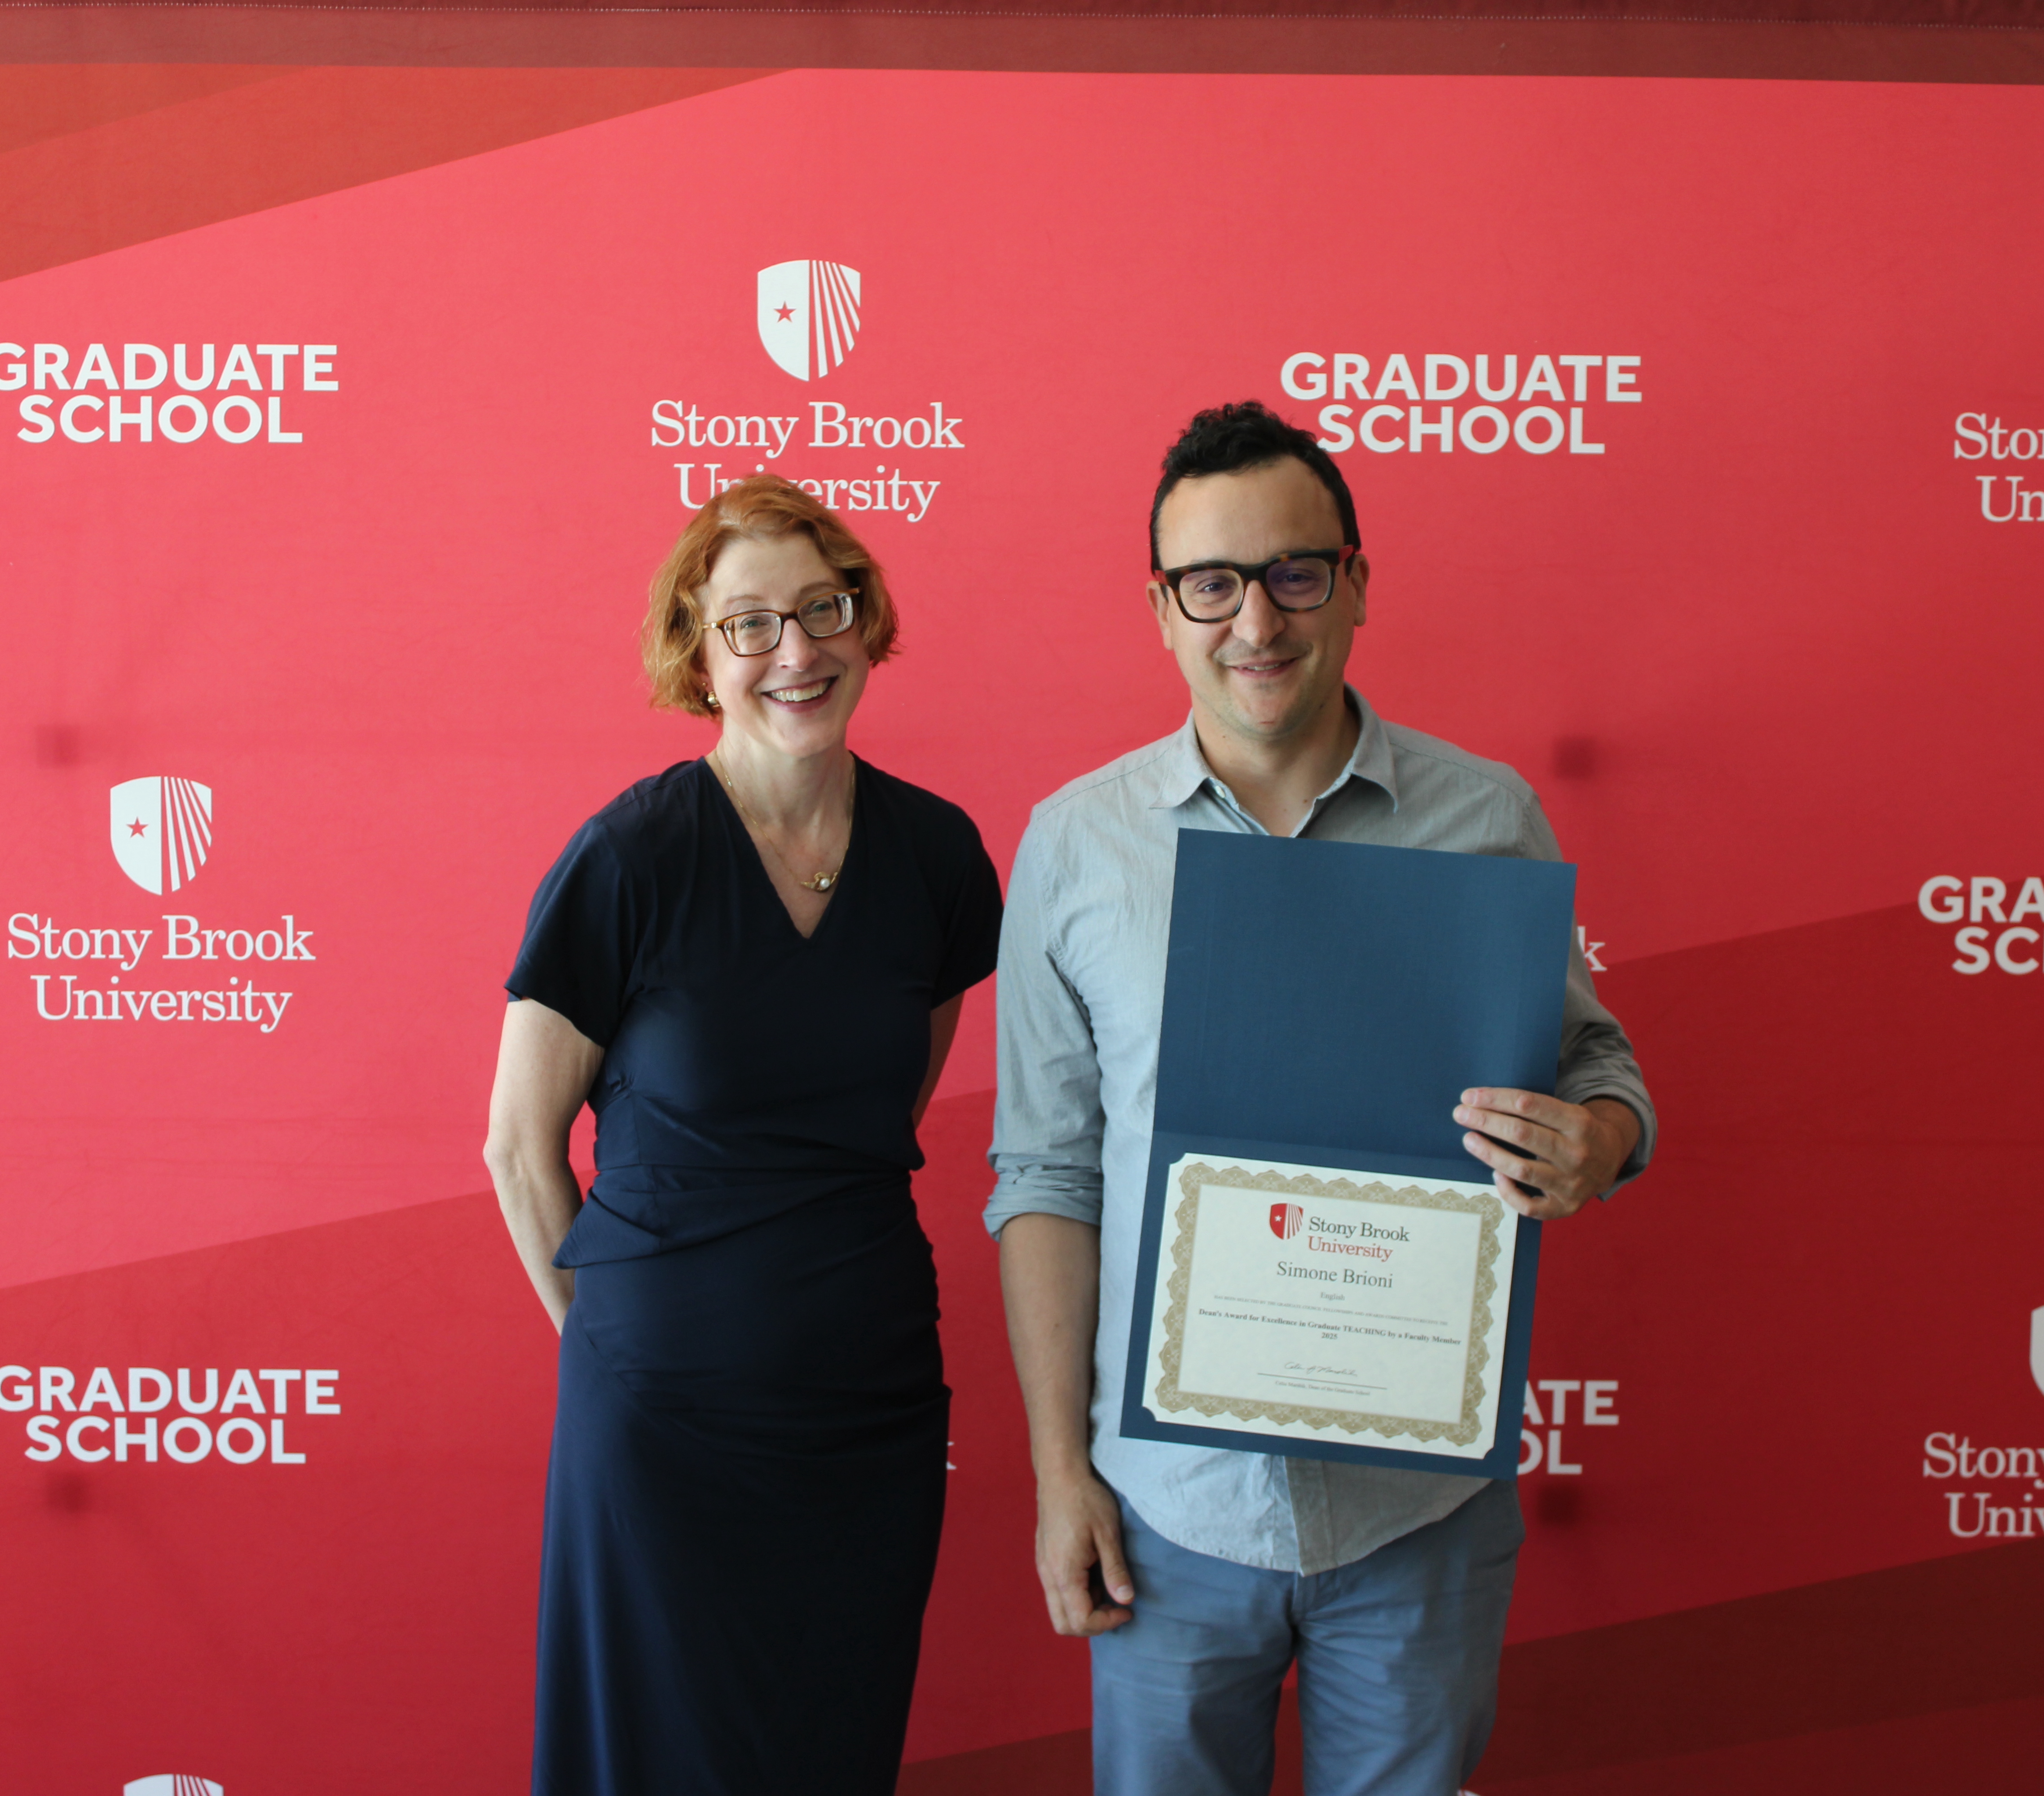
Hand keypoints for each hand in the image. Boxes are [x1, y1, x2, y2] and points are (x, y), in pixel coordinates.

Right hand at [1034, 1466, 1135, 1635]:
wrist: (1061, 1475)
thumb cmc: (1086, 1500)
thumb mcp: (1107, 1533)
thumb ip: (1115, 1570)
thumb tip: (1126, 1600)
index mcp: (1064, 1572)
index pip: (1080, 1620)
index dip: (1106, 1622)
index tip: (1127, 1609)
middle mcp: (1048, 1575)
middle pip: (1064, 1624)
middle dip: (1092, 1624)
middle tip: (1116, 1606)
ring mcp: (1044, 1568)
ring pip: (1059, 1610)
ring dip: (1084, 1609)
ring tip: (1106, 1585)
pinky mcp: (1045, 1560)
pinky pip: (1057, 1593)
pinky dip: (1077, 1596)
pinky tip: (1093, 1573)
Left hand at [1453, 1090, 1639, 1219]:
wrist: (1611, 1159)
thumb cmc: (1575, 1131)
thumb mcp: (1567, 1111)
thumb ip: (1536, 1108)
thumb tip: (1483, 1101)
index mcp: (1578, 1122)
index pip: (1529, 1105)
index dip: (1496, 1099)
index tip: (1469, 1096)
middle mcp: (1577, 1153)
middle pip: (1522, 1134)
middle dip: (1486, 1121)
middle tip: (1460, 1114)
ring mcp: (1572, 1183)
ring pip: (1522, 1169)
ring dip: (1490, 1153)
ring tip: (1469, 1140)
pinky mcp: (1566, 1207)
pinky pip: (1530, 1207)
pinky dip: (1509, 1192)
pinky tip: (1496, 1175)